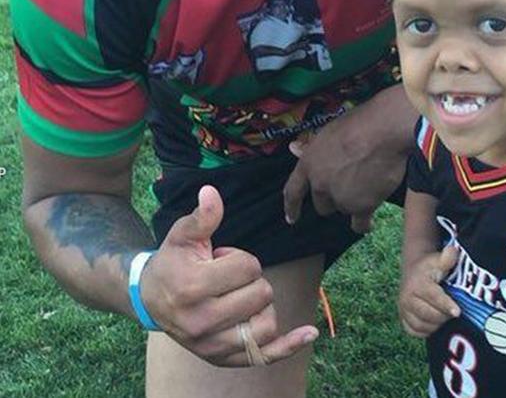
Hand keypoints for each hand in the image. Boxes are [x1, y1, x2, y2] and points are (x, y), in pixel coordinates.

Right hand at [140, 185, 317, 365]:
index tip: (220, 260)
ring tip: (238, 297)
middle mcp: (202, 321)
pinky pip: (263, 356)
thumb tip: (212, 192)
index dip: (240, 257)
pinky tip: (309, 333)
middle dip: (251, 278)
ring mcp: (212, 345)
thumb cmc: (173, 261)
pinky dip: (289, 345)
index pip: (248, 268)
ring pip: (266, 323)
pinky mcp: (220, 358)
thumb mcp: (183, 234)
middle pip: (261, 293)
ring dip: (260, 304)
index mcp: (193, 287)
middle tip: (226, 278)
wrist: (151, 299)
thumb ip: (203, 216)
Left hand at [283, 85, 415, 233]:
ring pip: (342, 209)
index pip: (293, 191)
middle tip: (349, 183)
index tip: (291, 218)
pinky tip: (367, 221)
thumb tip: (293, 148)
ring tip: (367, 185)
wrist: (383, 132)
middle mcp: (320, 184)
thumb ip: (311, 147)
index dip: (291, 206)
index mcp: (308, 164)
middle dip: (333, 197)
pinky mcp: (360, 207)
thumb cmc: (356, 124)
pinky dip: (363, 223)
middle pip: (321, 203)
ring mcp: (339, 197)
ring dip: (351, 202)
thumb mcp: (327, 132)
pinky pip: (358, 224)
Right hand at [399, 246, 460, 337]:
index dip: (446, 305)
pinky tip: (433, 321)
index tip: (457, 312)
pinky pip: (416, 332)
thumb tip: (453, 251)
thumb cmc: (429, 268)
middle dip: (444, 315)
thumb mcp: (437, 260)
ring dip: (436, 323)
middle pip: (430, 315)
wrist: (413, 272)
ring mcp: (403, 310)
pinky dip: (426, 330)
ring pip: (423, 326)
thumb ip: (447, 257)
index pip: (433, 296)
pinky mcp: (403, 319)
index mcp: (417, 283)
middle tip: (453, 310)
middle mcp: (407, 297)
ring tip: (443, 314)